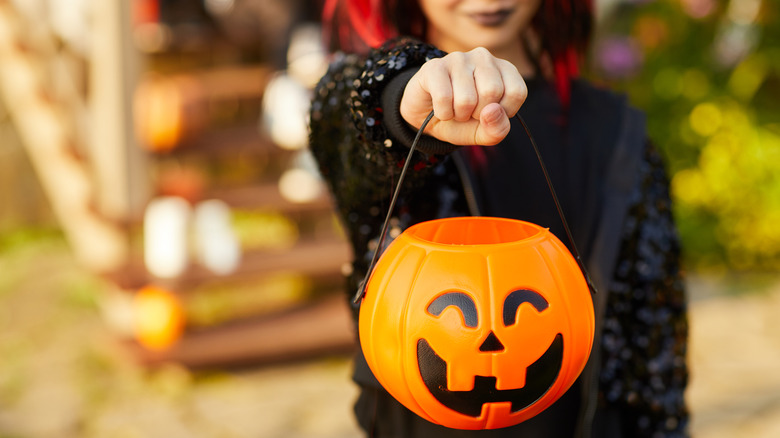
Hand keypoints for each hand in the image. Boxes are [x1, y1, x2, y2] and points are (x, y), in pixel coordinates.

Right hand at [400, 47, 526, 145]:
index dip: (503, 113)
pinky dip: (443, 113)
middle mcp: (484, 57)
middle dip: (478, 114)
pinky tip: (440, 108)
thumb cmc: (461, 121)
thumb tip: (492, 111)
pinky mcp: (435, 66)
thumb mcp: (484, 132)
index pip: (517, 92)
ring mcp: (458, 58)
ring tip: (454, 109)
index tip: (489, 113)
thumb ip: (497, 129)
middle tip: (468, 111)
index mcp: (504, 69)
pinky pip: (444, 98)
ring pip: (467, 98)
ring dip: (458, 115)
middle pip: (492, 92)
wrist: (425, 119)